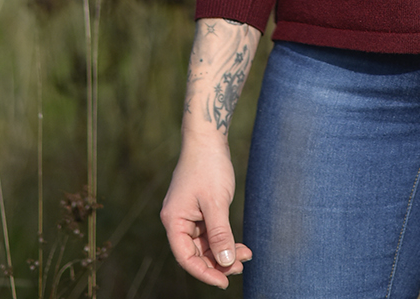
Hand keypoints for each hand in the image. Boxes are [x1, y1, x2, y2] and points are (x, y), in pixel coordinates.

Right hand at [161, 137, 252, 287]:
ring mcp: (188, 215)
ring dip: (224, 252)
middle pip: (195, 253)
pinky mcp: (199, 210)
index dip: (204, 272)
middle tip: (241, 267)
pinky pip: (210, 232)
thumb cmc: (208, 166)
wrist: (208, 137)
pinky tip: (239, 245)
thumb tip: (226, 263)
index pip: (186, 257)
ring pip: (205, 244)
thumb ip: (220, 235)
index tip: (224, 281)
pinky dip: (224, 239)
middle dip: (218, 262)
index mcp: (173, 221)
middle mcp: (177, 221)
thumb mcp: (216, 203)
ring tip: (246, 255)